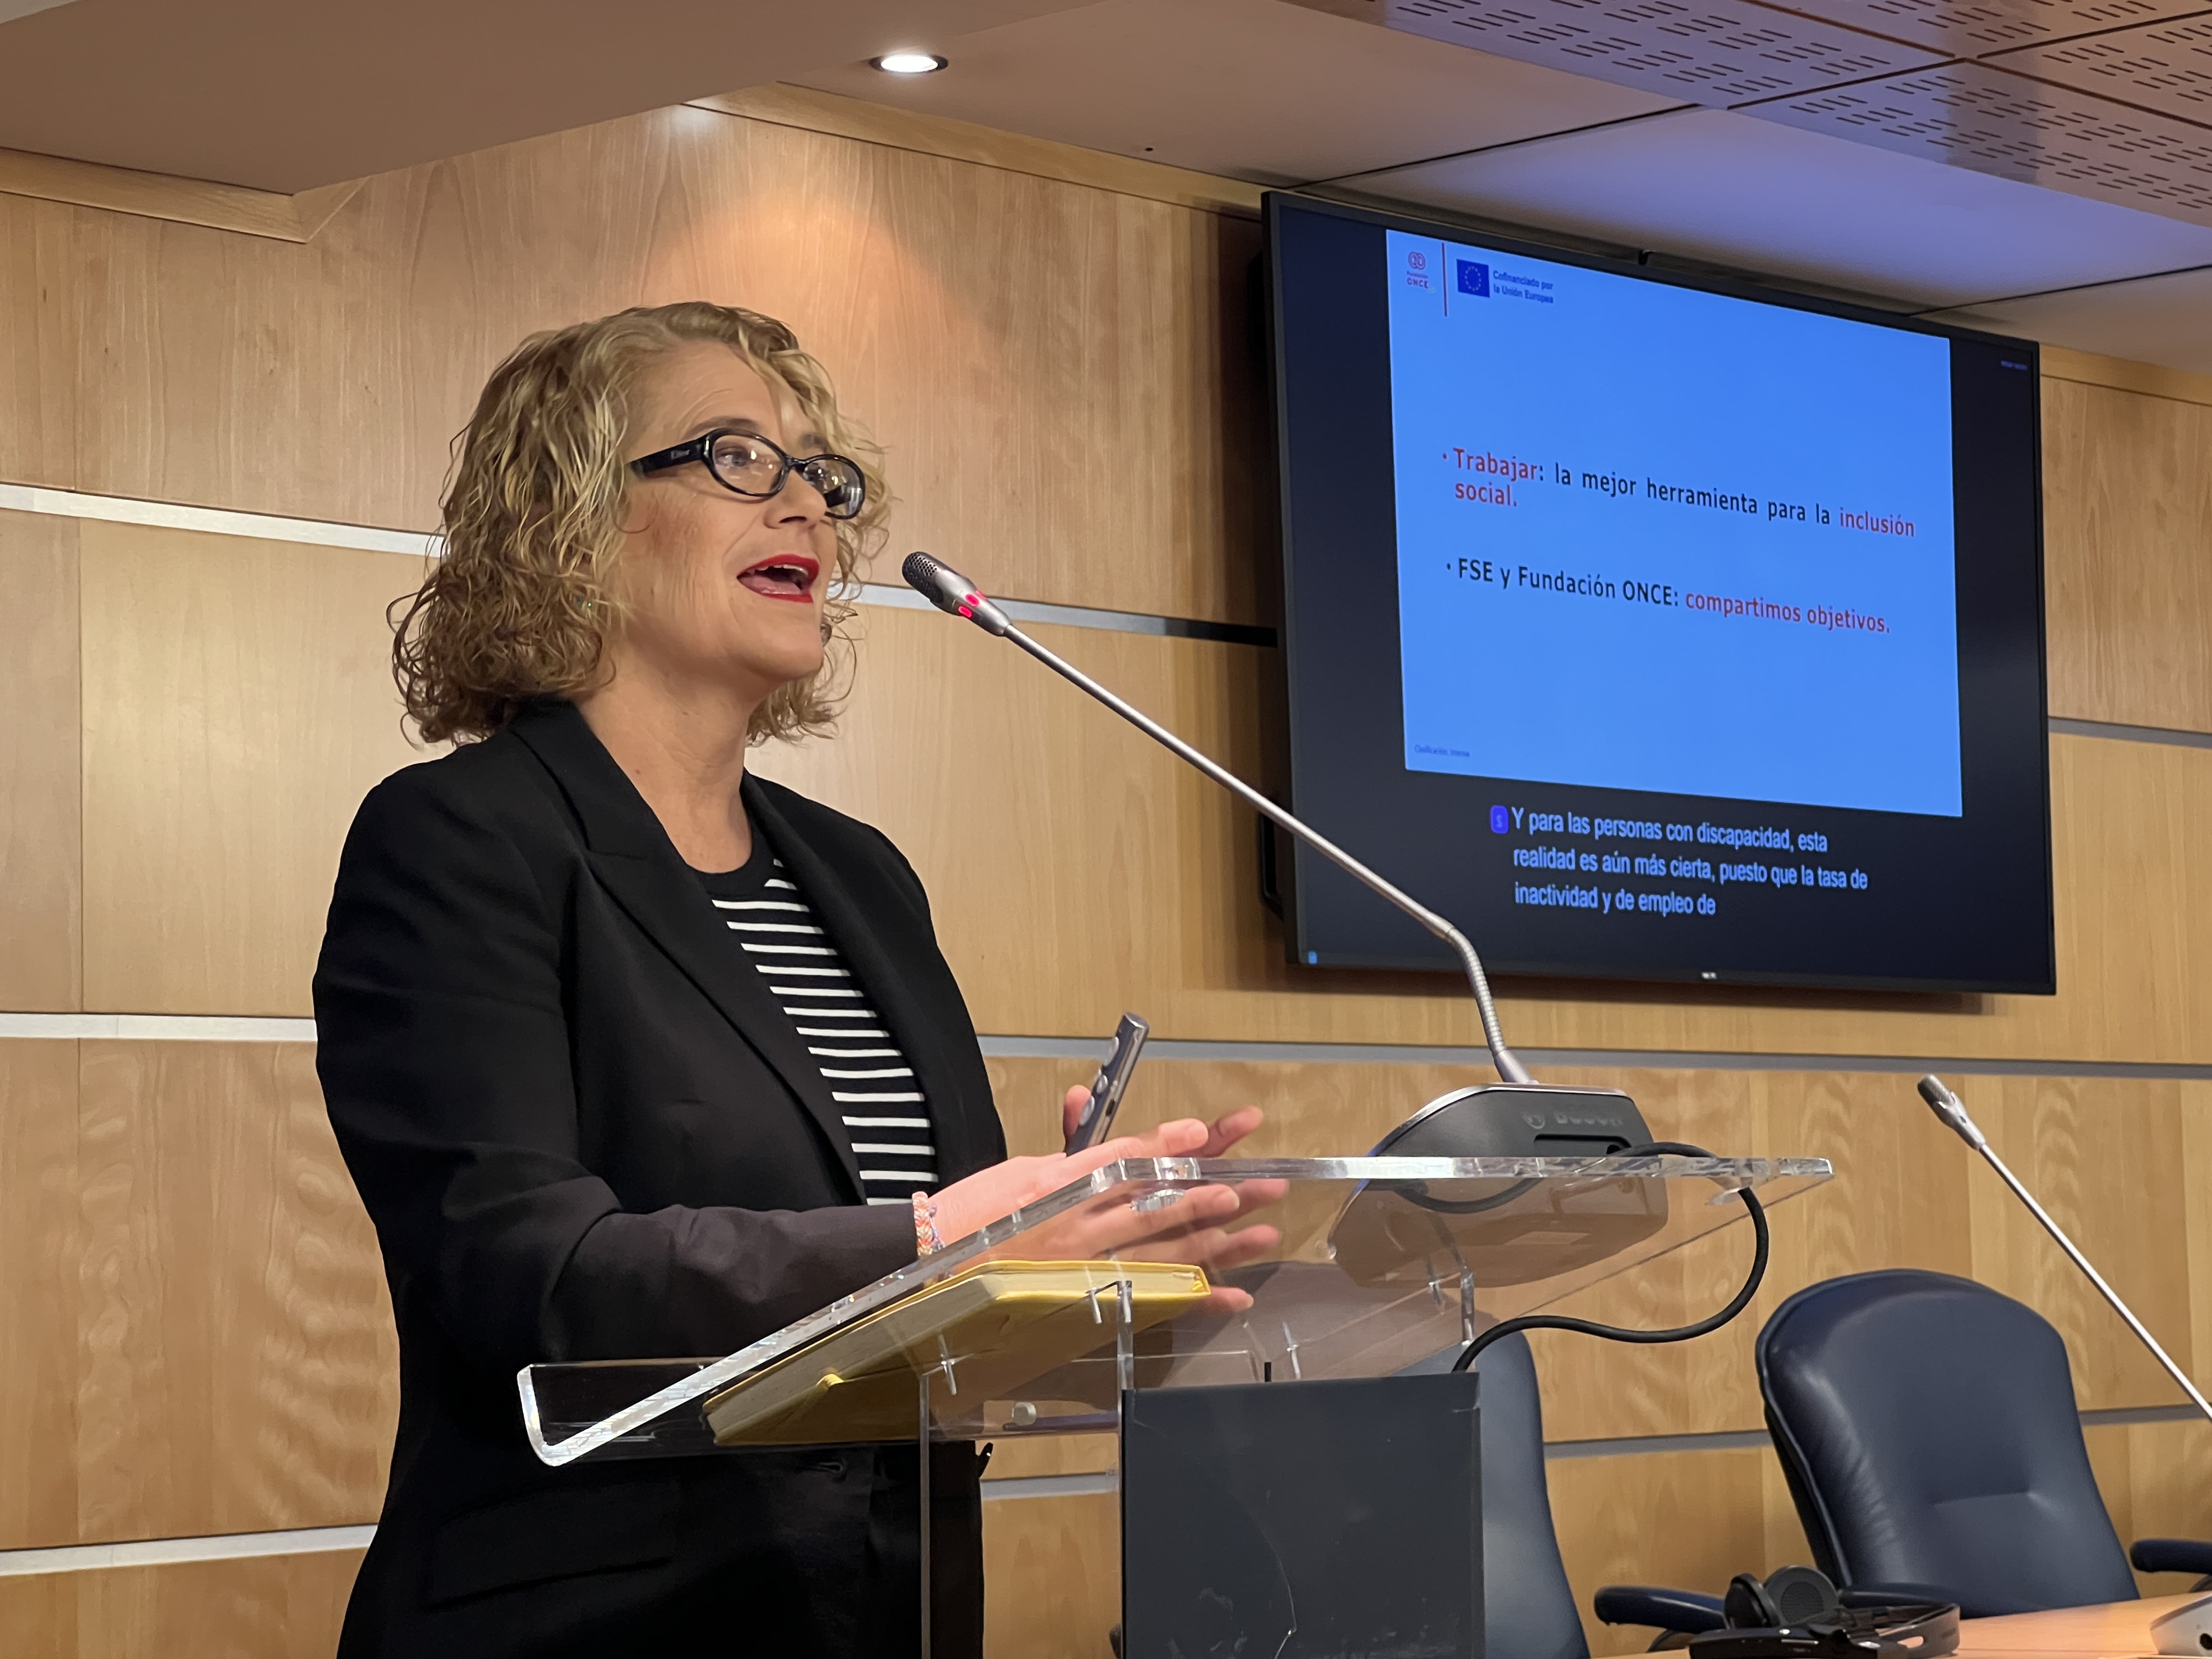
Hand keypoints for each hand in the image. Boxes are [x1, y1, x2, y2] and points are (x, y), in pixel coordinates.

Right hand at [926, 1098, 1279, 1309]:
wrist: (928, 1271)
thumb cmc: (972, 1217)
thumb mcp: (1019, 1170)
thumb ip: (1065, 1144)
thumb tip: (1085, 1100)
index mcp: (1060, 1183)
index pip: (1123, 1158)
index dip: (1167, 1145)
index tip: (1207, 1133)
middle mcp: (1077, 1224)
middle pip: (1158, 1203)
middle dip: (1216, 1191)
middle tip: (1266, 1182)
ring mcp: (1086, 1266)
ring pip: (1165, 1252)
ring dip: (1219, 1242)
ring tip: (1263, 1230)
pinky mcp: (1089, 1301)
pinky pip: (1151, 1301)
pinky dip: (1194, 1300)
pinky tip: (1231, 1296)